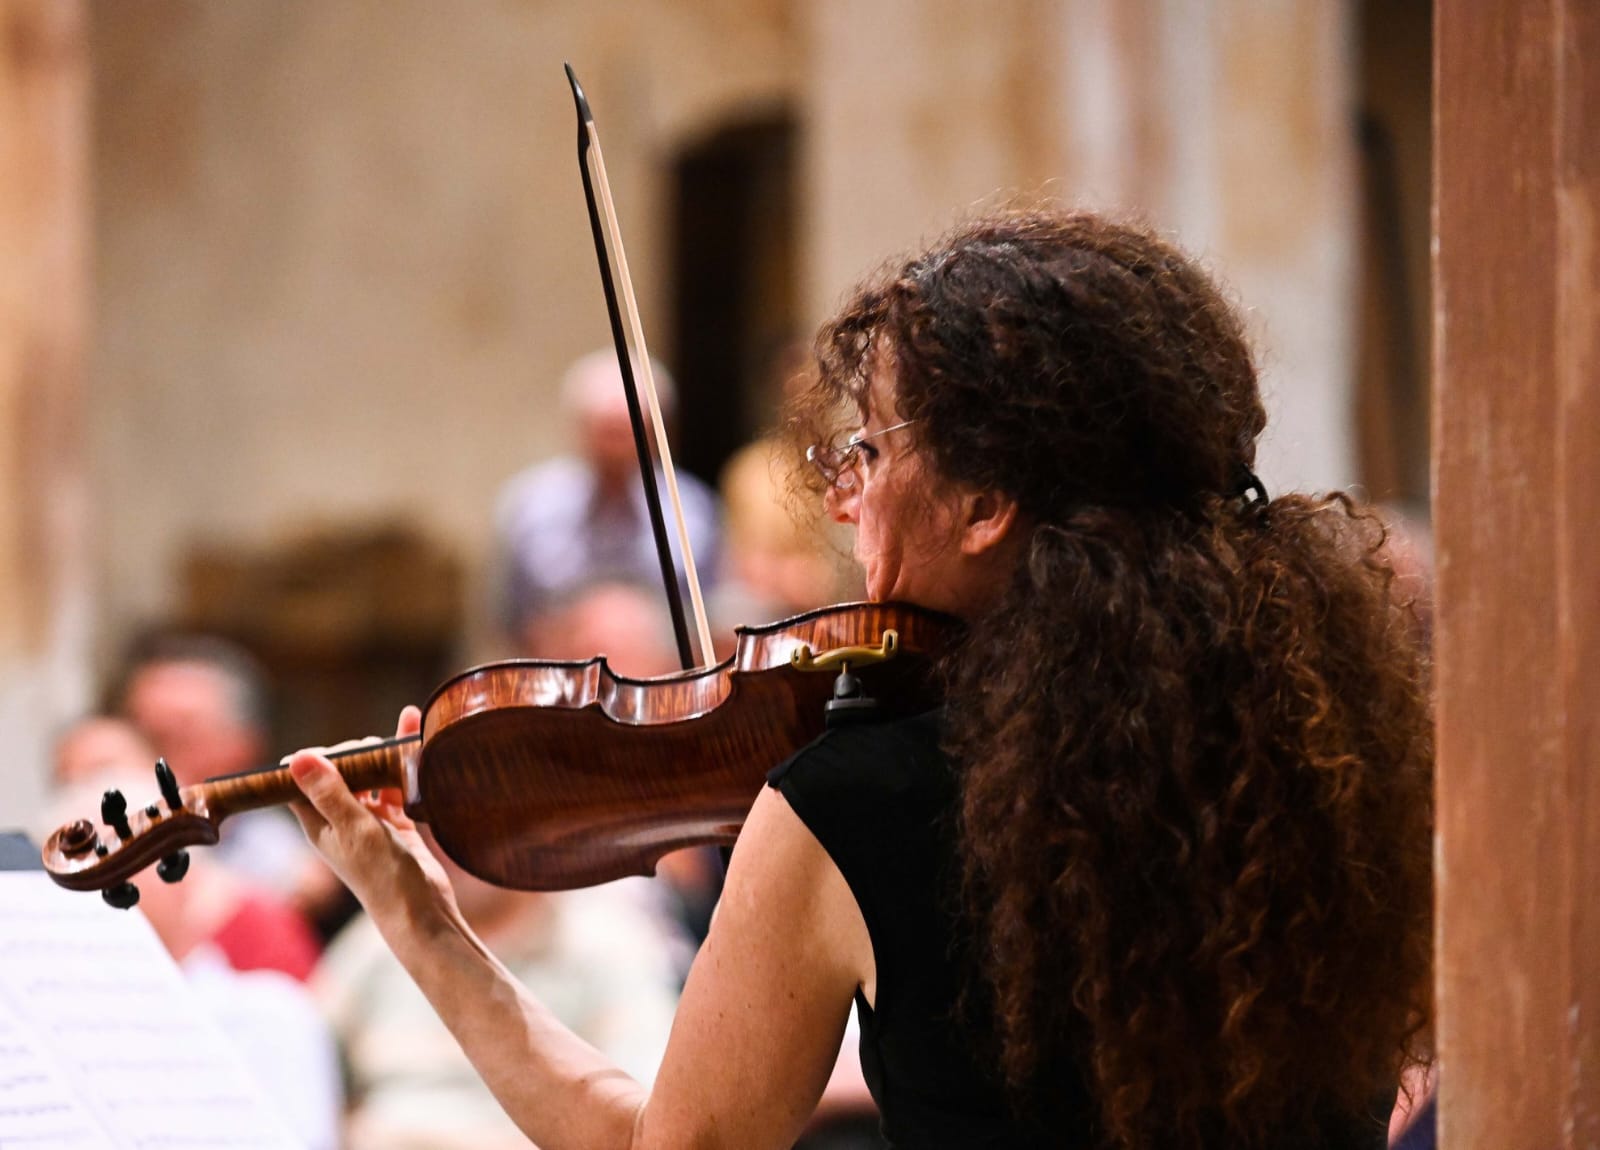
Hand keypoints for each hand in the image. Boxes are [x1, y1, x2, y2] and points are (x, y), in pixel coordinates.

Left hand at [287, 705, 457, 924]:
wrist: (422, 912)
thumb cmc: (382, 876)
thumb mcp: (354, 829)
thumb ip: (329, 793)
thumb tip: (297, 757)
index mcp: (319, 824)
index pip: (301, 782)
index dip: (314, 759)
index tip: (338, 746)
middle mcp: (340, 821)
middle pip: (339, 774)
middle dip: (356, 753)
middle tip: (377, 747)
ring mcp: (369, 823)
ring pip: (370, 779)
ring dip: (383, 758)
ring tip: (401, 738)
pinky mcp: (396, 825)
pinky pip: (396, 790)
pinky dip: (405, 772)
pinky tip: (417, 754)